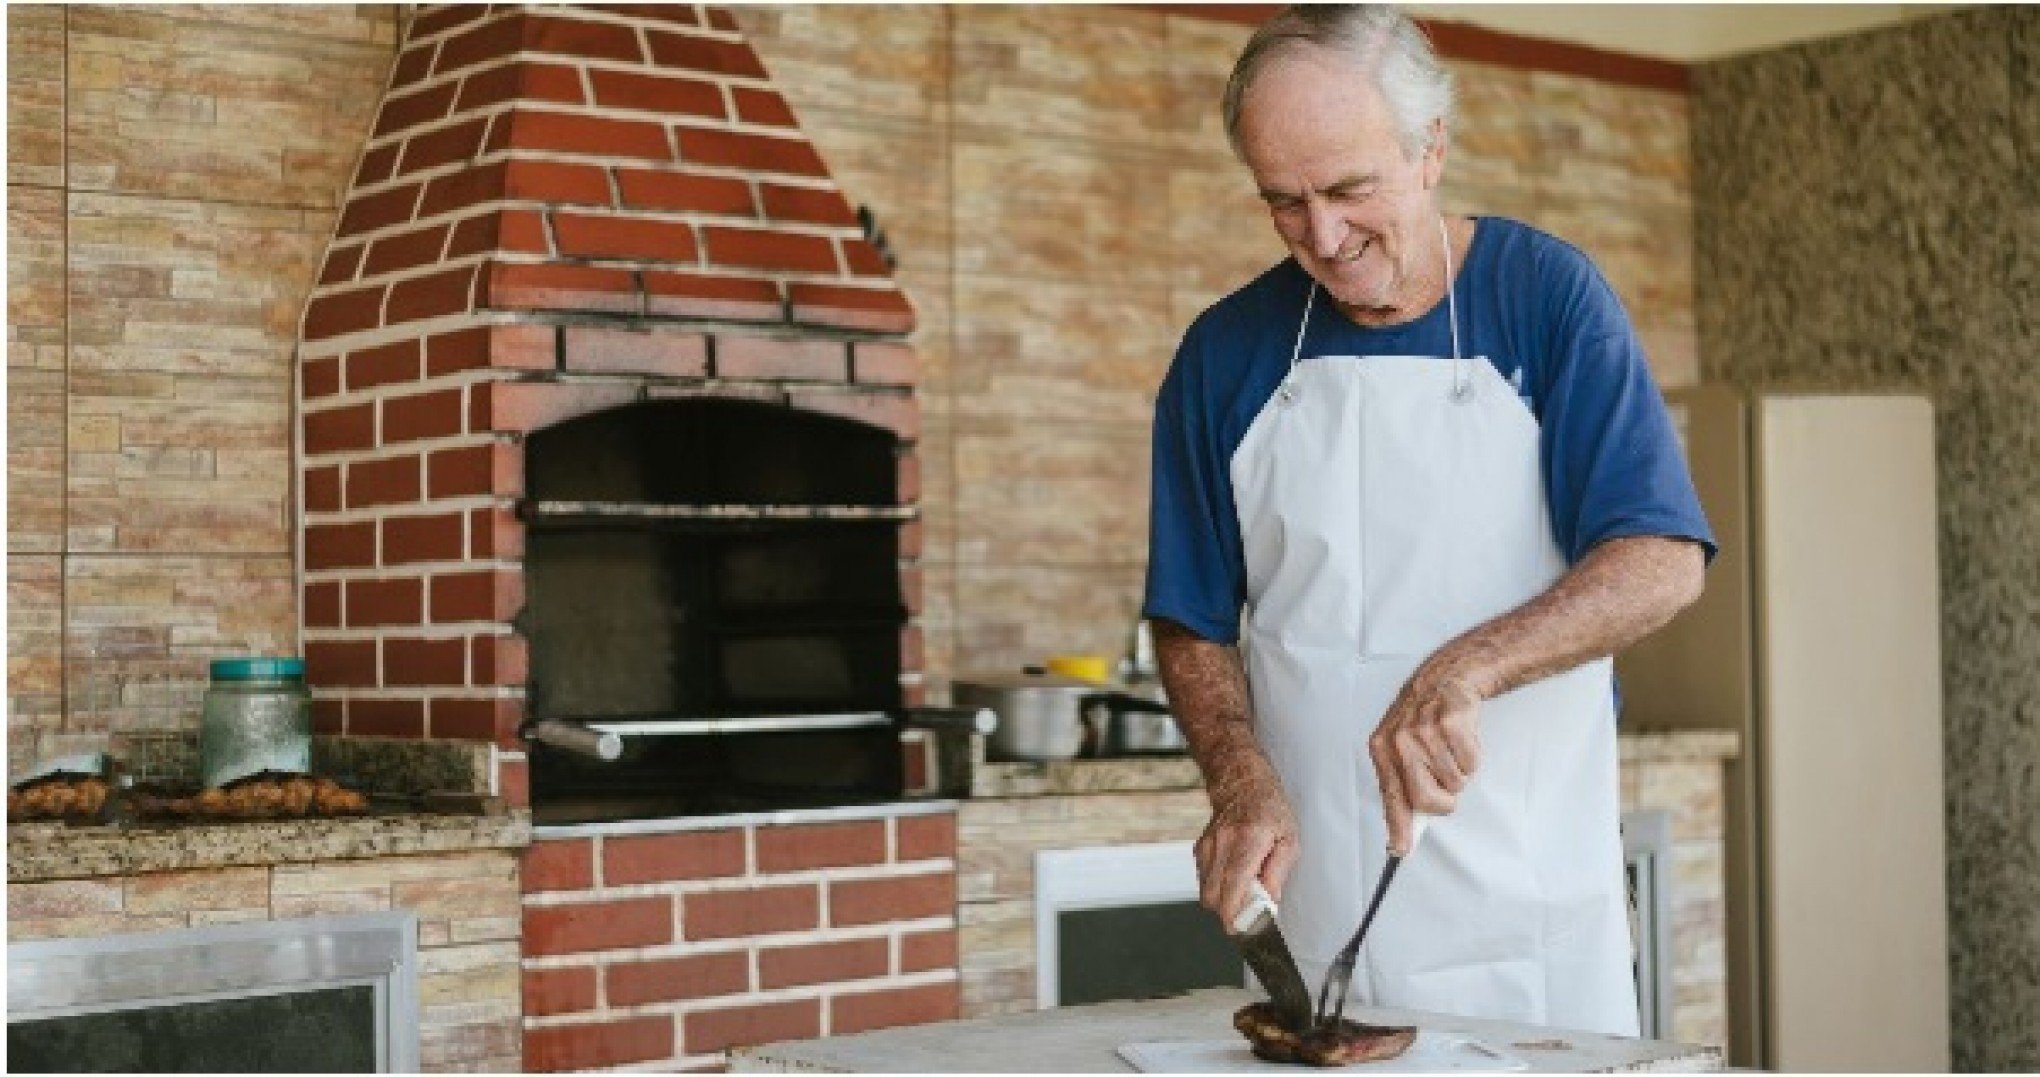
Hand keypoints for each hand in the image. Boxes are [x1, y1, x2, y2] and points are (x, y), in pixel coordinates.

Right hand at [1195, 770, 1299, 926]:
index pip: (1232, 889)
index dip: (1235, 917)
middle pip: (1213, 898)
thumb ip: (1277, 874)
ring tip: (1244, 893)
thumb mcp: (1288, 841)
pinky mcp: (1199, 850)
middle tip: (1248, 915)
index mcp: (1247, 842)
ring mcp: (1207, 847)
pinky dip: (1217, 888)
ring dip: (1223, 902)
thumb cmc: (1270, 811)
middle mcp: (1222, 845)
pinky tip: (1232, 879)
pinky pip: (1203, 882)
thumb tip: (1269, 903)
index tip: (1245, 930)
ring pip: (1205, 893)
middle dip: (1229, 914)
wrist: (1243, 783)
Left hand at [1368, 665, 1483, 854]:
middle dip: (1442, 802)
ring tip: (1451, 750)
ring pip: (1453, 782)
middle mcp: (1400, 741)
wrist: (1444, 679)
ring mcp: (1425, 731)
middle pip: (1424, 798)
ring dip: (1459, 773)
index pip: (1390, 796)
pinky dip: (1473, 758)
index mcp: (1382, 749)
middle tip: (1446, 787)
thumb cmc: (1422, 720)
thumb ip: (1402, 784)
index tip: (1400, 850)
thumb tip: (1406, 830)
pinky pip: (1470, 763)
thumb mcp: (1400, 745)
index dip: (1397, 826)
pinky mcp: (1451, 723)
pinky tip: (1462, 738)